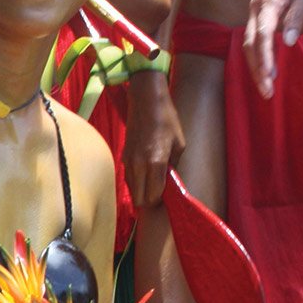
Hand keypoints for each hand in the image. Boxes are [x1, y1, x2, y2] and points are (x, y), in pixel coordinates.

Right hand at [122, 70, 184, 208]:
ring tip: (152, 185)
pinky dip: (136, 183)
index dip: (160, 200)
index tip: (167, 197)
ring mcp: (128, 162)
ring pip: (132, 191)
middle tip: (159, 194)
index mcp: (156, 163)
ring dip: (141, 192)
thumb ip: (173, 166)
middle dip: (149, 200)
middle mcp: (139, 166)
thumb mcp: (179, 144)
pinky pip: (128, 179)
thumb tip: (168, 181)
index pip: (154, 196)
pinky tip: (144, 176)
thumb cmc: (167, 120)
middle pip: (140, 199)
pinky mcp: (123, 157)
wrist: (145, 102)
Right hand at [244, 0, 302, 98]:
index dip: (265, 56)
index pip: (262, 35)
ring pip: (248, 45)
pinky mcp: (257, 16)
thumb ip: (297, 16)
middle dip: (257, 69)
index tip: (270, 75)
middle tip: (267, 92)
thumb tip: (290, 42)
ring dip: (255, 67)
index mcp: (267, 2)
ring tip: (266, 87)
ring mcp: (254, 13)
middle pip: (249, 45)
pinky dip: (257, 57)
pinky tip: (265, 71)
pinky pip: (252, 40)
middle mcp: (255, 9)